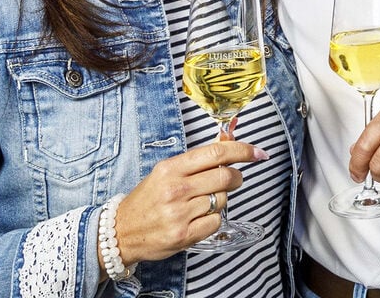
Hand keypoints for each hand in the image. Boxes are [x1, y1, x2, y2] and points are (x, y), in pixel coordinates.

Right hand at [111, 140, 268, 265]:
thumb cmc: (147, 199)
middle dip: (236, 177)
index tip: (257, 152)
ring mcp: (181, 213)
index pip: (215, 153)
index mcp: (170, 168)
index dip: (241, 151)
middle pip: (225, 177)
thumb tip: (227, 144)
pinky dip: (213, 219)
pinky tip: (198, 218)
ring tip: (202, 202)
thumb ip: (195, 162)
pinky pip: (216, 222)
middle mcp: (176, 189)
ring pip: (222, 201)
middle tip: (233, 179)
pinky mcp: (185, 235)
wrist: (123, 230)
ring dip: (220, 200)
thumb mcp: (165, 173)